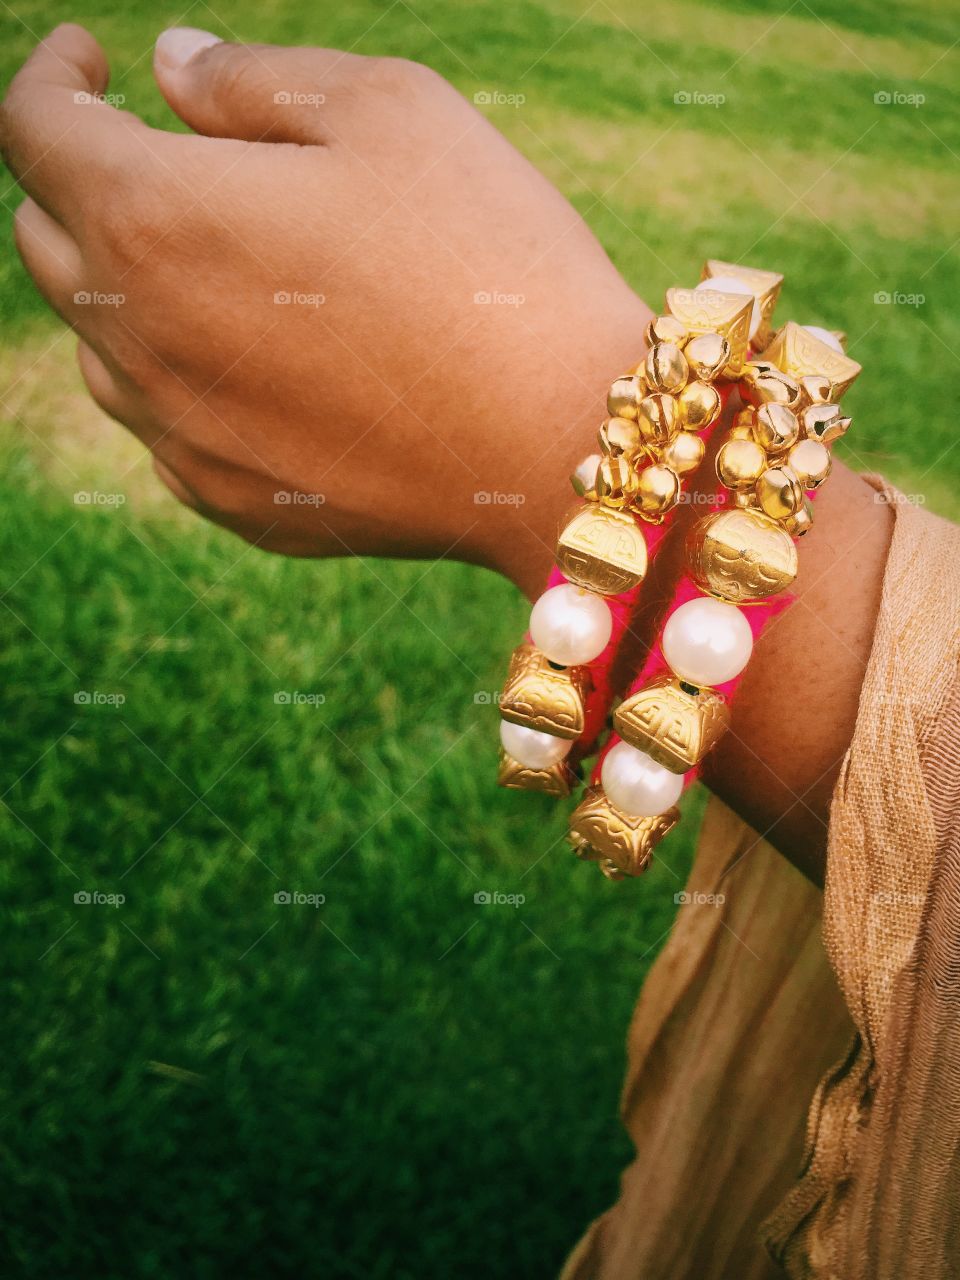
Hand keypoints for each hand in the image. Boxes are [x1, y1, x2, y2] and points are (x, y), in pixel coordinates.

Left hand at [1, 23, 648, 590]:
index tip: (92, 55)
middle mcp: (139, 337)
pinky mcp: (231, 502)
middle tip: (165, 156)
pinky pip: (166, 428)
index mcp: (154, 217)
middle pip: (46, 241)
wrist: (557, 440)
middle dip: (85, 179)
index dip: (52, 73)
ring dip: (130, 287)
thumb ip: (253, 78)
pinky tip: (257, 363)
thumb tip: (173, 66)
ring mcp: (180, 435)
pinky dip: (184, 379)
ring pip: (101, 345)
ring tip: (218, 263)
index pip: (34, 128)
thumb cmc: (486, 259)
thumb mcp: (389, 110)